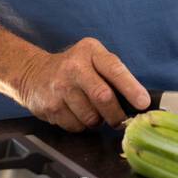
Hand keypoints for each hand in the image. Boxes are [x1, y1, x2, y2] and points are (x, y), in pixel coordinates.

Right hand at [16, 37, 149, 131]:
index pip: (115, 70)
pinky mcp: (51, 106)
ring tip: (92, 111)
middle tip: (121, 120)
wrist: (34, 73)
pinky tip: (76, 113)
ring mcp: (60, 87)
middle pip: (103, 97)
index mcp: (91, 51)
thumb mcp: (94, 59)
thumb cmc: (74, 68)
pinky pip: (76, 126)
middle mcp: (74, 67)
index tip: (143, 103)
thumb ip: (114, 75)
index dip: (131, 88)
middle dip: (116, 114)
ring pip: (90, 116)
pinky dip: (81, 126)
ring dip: (97, 121)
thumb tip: (140, 101)